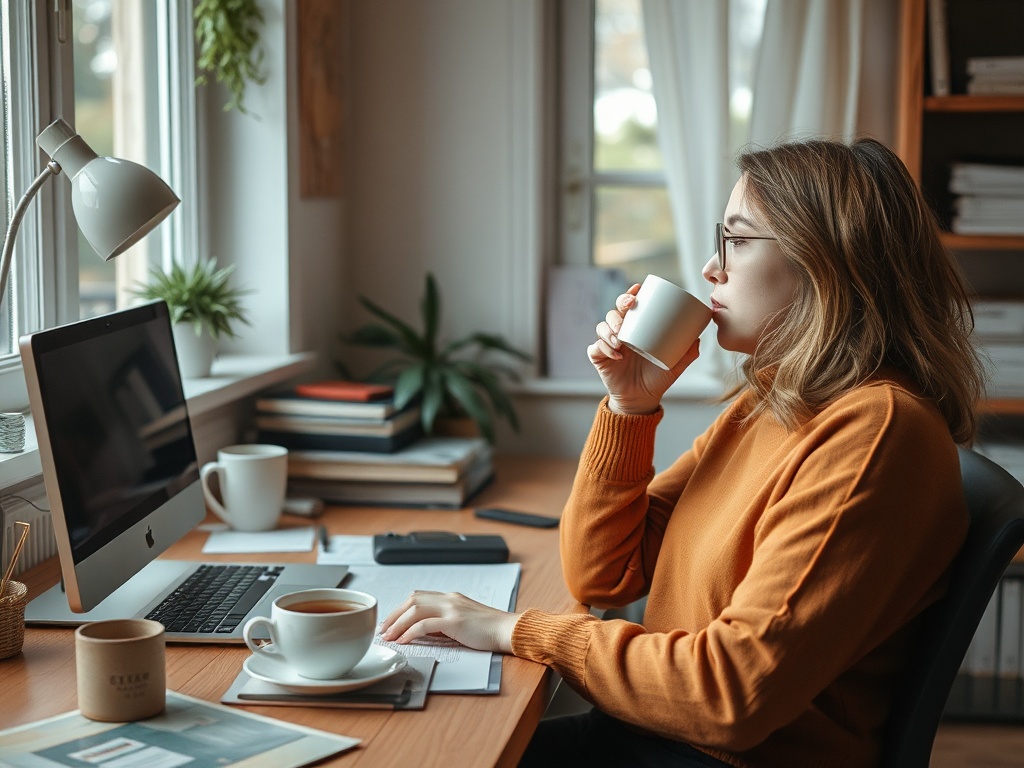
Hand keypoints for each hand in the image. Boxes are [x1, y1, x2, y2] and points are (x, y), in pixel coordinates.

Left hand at [379, 591, 520, 653]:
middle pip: (413, 600)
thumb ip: (444, 623)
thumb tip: (423, 631)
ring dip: (398, 624)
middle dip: (394, 615)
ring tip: (389, 636)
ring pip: (415, 609)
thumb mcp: (463, 622)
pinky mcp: (455, 622)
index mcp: (451, 598)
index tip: (391, 622)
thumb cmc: (488, 630)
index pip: (419, 597)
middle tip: (384, 630)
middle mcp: (449, 599)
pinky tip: (404, 641)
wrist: (507, 630)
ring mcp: (452, 608)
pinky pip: (425, 625)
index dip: (401, 609)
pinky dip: (411, 632)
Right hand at [588, 284, 699, 414]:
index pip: (630, 306)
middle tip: (628, 308)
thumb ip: (688, 352)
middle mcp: (620, 333)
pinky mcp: (599, 358)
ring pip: (602, 326)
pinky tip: (617, 354)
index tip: (637, 289)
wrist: (642, 399)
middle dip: (619, 305)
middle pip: (614, 311)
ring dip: (610, 329)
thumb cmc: (657, 378)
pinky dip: (604, 348)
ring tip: (621, 339)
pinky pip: (595, 348)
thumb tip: (698, 337)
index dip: (630, 294)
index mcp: (636, 329)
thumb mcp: (676, 364)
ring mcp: (608, 345)